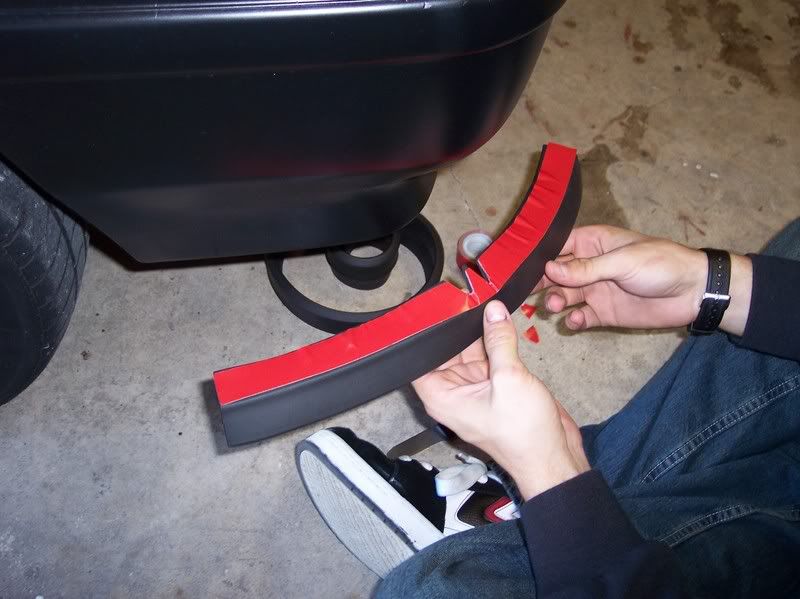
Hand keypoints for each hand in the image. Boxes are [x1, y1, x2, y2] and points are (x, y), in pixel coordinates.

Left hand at [412, 300, 589, 499]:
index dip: (425, 334)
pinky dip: (495, 340)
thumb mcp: (510, 379)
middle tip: (467, 294)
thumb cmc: (524, 435)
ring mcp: (476, 387)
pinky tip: (500, 317)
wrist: (553, 458)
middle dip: (457, 326)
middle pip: (447, 349)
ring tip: (485, 299)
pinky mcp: (496, 385)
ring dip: (479, 330)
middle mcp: (454, 391)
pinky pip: (491, 355)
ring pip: (471, 349)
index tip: (435, 307)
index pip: (419, 359)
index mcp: (442, 396)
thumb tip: (493, 311)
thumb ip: (499, 341)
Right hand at [535, 225, 751, 335]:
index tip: (516, 266)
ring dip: (556, 301)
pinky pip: (581, 317)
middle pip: (555, 274)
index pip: (557, 246)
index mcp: (593, 243)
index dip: (537, 255)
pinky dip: (574, 320)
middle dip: (541, 282)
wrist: (694, 292)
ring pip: (564, 295)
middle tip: (529, 293)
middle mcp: (589, 266)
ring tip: (555, 306)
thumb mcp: (622, 262)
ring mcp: (595, 290)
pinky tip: (576, 321)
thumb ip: (585, 268)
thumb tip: (548, 269)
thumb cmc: (660, 264)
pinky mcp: (603, 313)